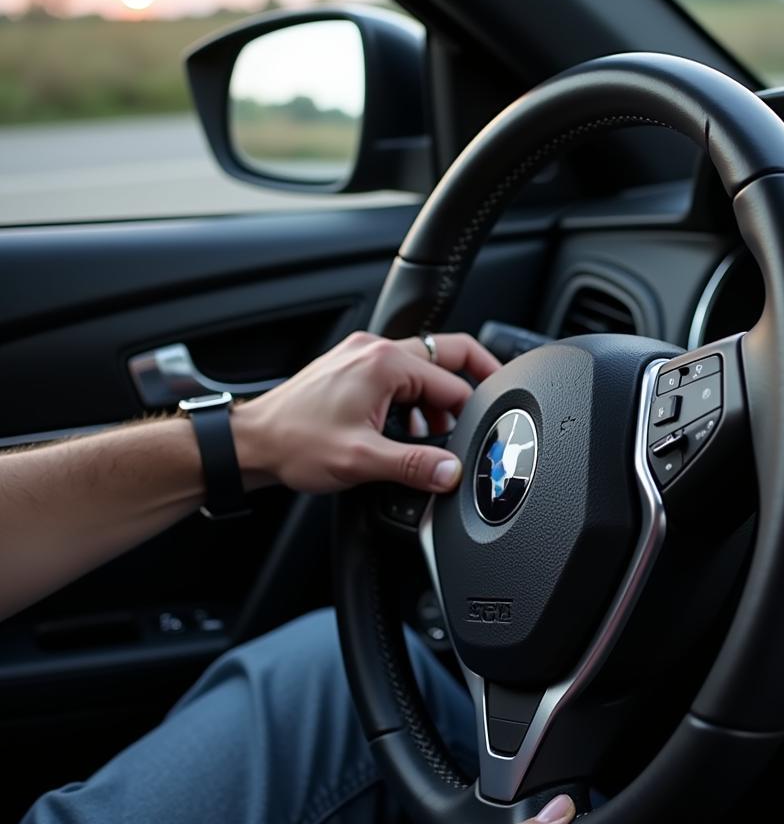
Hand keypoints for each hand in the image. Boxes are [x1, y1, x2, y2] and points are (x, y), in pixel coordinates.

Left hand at [232, 331, 499, 493]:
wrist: (252, 443)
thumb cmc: (294, 444)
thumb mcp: (363, 460)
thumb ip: (416, 466)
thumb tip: (453, 473)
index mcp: (385, 363)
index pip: (453, 381)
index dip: (472, 411)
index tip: (482, 433)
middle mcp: (375, 350)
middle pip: (446, 356)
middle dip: (470, 384)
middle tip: (491, 405)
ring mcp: (362, 356)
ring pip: (422, 368)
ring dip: (436, 399)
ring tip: (437, 436)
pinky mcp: (352, 368)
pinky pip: (399, 376)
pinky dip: (412, 399)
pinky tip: (408, 430)